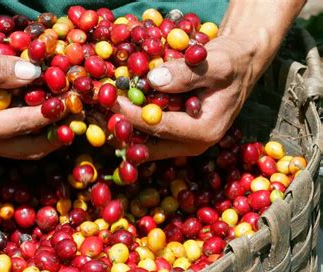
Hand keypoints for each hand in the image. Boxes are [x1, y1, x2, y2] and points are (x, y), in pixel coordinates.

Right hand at [0, 23, 65, 158]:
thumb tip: (35, 73)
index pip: (24, 124)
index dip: (52, 113)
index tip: (74, 100)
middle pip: (30, 148)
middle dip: (57, 135)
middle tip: (81, 118)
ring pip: (26, 149)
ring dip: (50, 136)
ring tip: (72, 119)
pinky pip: (18, 141)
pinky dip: (36, 132)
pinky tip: (51, 117)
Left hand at [112, 36, 257, 159]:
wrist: (240, 66)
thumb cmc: (232, 63)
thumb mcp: (217, 63)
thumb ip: (186, 73)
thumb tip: (153, 81)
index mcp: (204, 131)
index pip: (159, 127)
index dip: (132, 115)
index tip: (111, 102)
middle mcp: (193, 145)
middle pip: (147, 144)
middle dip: (120, 129)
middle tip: (95, 114)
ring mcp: (183, 144)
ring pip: (144, 144)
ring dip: (122, 129)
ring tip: (99, 114)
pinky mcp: (176, 138)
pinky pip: (148, 137)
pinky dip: (131, 124)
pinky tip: (115, 111)